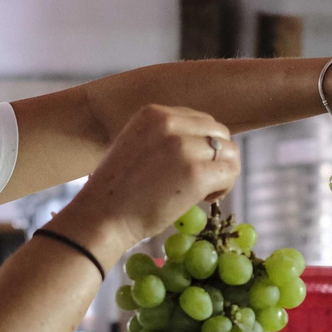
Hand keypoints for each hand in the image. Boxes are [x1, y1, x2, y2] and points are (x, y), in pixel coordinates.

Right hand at [53, 104, 238, 262]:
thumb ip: (164, 137)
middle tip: (200, 182)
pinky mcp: (196, 174)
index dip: (201, 145)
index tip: (188, 166)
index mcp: (154, 113)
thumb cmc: (115, 191)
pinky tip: (205, 199)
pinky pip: (230, 173)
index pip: (200, 120)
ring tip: (203, 192)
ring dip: (223, 172)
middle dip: (216, 157)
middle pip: (219, 132)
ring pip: (230, 152)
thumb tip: (200, 144)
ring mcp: (184, 147)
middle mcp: (170, 123)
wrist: (100, 217)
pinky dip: (225, 187)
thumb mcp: (136, 145)